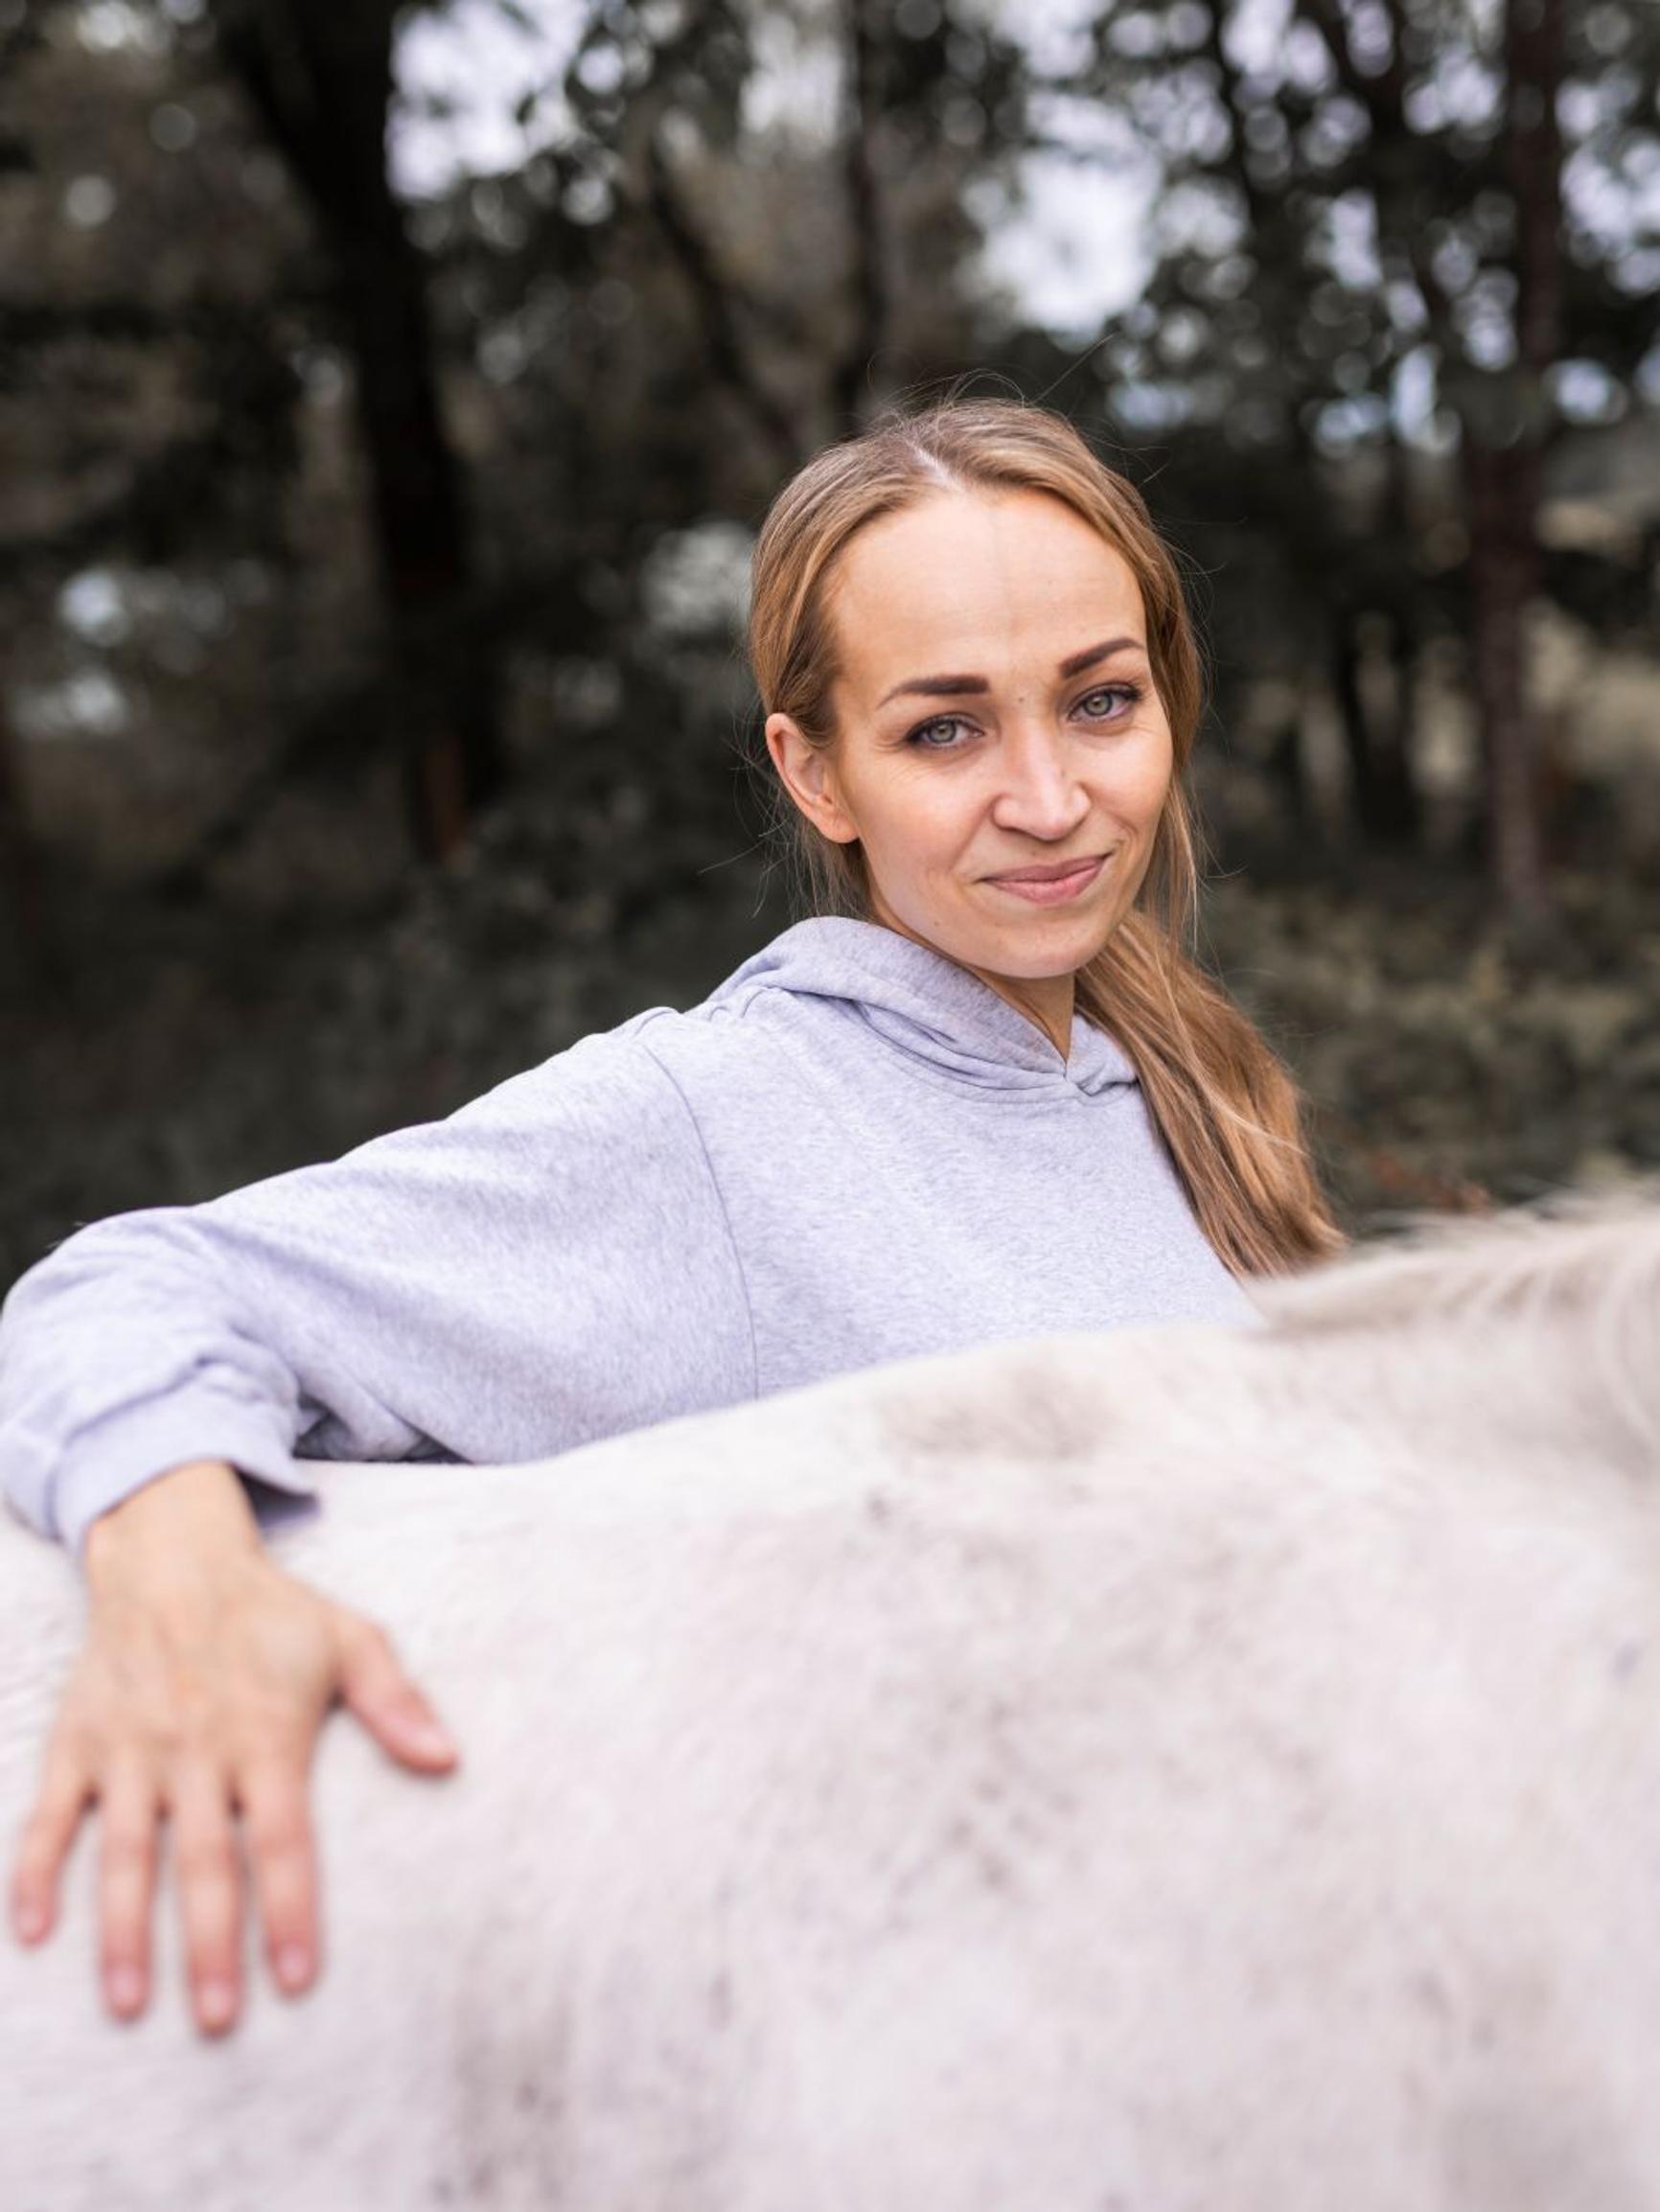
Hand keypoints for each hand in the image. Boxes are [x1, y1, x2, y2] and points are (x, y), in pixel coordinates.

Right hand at [7, 1459, 457, 2035]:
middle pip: (204, 1864)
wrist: (173, 1555)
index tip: (299, 1979)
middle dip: (212, 1947)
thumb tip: (449, 1758)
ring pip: (125, 1854)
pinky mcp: (79, 1743)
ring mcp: (131, 1751)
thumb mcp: (349, 1640)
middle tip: (217, 2022)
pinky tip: (32, 1933)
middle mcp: (196, 1751)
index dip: (290, 1910)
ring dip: (124, 1932)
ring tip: (129, 2003)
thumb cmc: (271, 1610)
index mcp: (265, 1735)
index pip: (282, 1840)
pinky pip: (50, 1817)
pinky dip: (36, 1872)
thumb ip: (396, 1702)